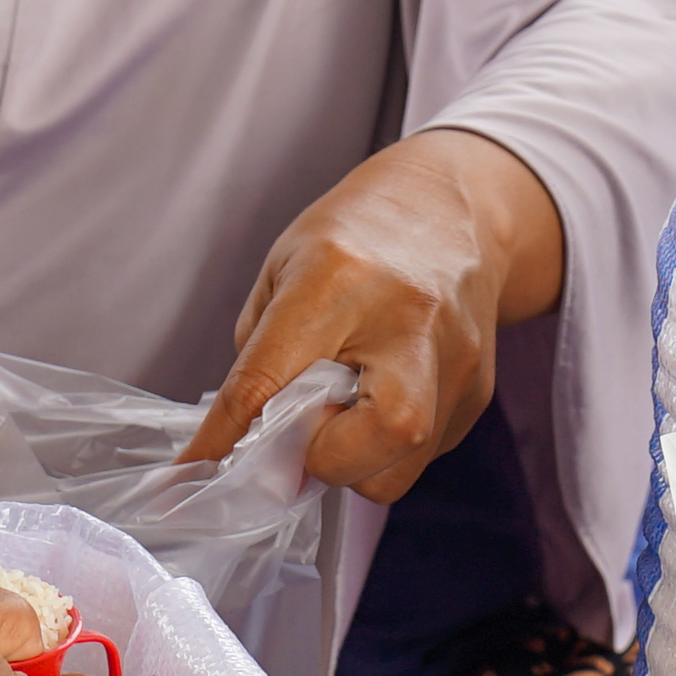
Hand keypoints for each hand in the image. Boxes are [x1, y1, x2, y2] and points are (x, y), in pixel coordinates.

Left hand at [188, 130, 565, 502]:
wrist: (455, 207)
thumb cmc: (359, 235)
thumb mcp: (286, 269)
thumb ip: (261, 356)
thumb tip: (242, 440)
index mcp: (339, 279)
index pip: (270, 379)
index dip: (227, 436)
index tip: (198, 468)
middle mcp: (408, 322)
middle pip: (381, 437)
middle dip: (327, 460)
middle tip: (303, 435)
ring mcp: (455, 359)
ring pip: (401, 467)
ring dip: (356, 464)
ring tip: (342, 418)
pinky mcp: (477, 390)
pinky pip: (423, 455)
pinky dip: (388, 449)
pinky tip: (378, 401)